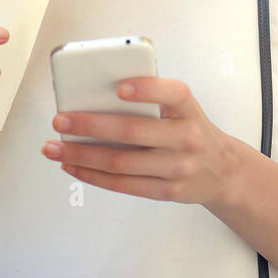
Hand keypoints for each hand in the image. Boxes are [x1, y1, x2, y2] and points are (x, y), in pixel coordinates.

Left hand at [41, 77, 240, 209]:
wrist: (223, 171)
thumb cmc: (189, 129)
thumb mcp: (182, 109)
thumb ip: (151, 101)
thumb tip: (95, 98)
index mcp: (188, 108)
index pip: (172, 94)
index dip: (147, 89)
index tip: (119, 87)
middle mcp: (186, 137)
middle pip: (132, 131)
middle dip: (90, 126)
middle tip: (60, 121)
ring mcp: (177, 167)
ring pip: (121, 162)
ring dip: (81, 156)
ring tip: (54, 148)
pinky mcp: (167, 191)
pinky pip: (123, 185)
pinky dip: (93, 176)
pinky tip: (72, 166)